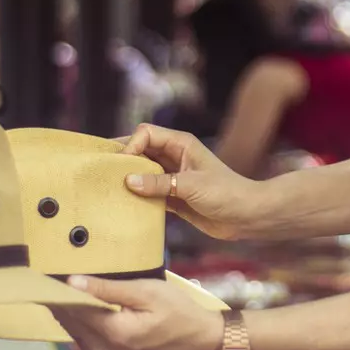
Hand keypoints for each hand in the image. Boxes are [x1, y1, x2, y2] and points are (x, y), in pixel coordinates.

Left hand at [53, 276, 226, 349]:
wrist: (198, 341)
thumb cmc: (178, 312)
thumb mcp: (147, 292)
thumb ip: (108, 289)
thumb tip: (72, 281)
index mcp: (112, 334)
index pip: (72, 309)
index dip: (56, 288)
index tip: (46, 269)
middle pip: (68, 320)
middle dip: (60, 296)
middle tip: (53, 270)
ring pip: (72, 328)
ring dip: (69, 307)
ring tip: (67, 281)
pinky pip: (82, 335)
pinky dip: (80, 318)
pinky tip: (83, 300)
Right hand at [120, 125, 262, 241]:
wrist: (247, 216)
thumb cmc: (226, 193)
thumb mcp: (191, 186)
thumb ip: (159, 183)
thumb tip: (128, 180)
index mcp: (181, 144)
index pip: (146, 133)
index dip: (131, 145)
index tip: (123, 166)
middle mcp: (174, 156)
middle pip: (140, 150)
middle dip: (123, 159)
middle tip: (102, 172)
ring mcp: (173, 177)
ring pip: (142, 172)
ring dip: (128, 179)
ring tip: (108, 189)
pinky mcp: (173, 196)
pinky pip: (149, 193)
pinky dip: (137, 197)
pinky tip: (124, 205)